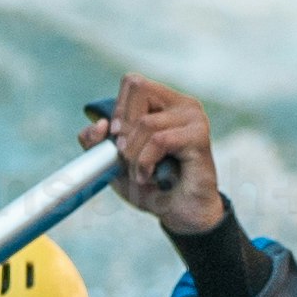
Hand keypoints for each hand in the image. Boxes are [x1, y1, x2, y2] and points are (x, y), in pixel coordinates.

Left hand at [89, 72, 231, 241]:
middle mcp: (182, 104)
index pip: (132, 82)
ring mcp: (193, 117)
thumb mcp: (113, 162)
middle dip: (124, 128)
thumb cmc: (151, 186)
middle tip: (128, 157)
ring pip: (144, 122)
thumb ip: (96, 142)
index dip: (118, 110)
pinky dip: (145, 161)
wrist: (179, 214)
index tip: (117, 140)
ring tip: (140, 174)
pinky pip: (159, 140)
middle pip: (138, 88)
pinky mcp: (199, 135)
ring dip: (133, 155)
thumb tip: (99, 125)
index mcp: (164, 103)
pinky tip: (149, 175)